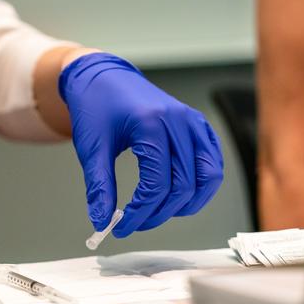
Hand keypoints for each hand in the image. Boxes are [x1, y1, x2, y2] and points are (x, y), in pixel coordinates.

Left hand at [59, 53, 222, 234]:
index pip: (157, 184)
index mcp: (151, 124)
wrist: (101, 76)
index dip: (140, 213)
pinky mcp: (197, 123)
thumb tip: (101, 220)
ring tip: (159, 212)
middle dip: (160, 212)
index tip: (121, 227)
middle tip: (136, 223)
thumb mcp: (92, 146)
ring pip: (207, 176)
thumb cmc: (96, 105)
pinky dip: (202, 183)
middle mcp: (178, 121)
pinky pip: (212, 161)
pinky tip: (181, 193)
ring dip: (188, 202)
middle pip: (184, 184)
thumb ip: (99, 185)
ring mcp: (192, 121)